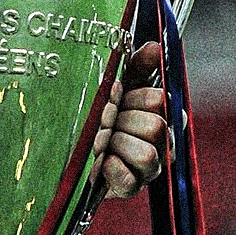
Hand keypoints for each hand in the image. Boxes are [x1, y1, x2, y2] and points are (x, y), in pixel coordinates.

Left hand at [91, 41, 165, 198]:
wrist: (73, 150)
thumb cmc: (103, 113)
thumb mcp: (119, 85)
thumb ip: (138, 66)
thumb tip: (155, 46)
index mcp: (163, 115)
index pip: (160, 100)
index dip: (133, 96)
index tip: (113, 92)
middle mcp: (162, 144)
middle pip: (155, 126)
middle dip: (121, 119)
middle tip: (103, 119)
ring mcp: (148, 169)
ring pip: (147, 155)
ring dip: (115, 143)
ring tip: (99, 140)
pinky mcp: (129, 188)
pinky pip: (127, 179)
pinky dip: (109, 167)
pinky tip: (99, 160)